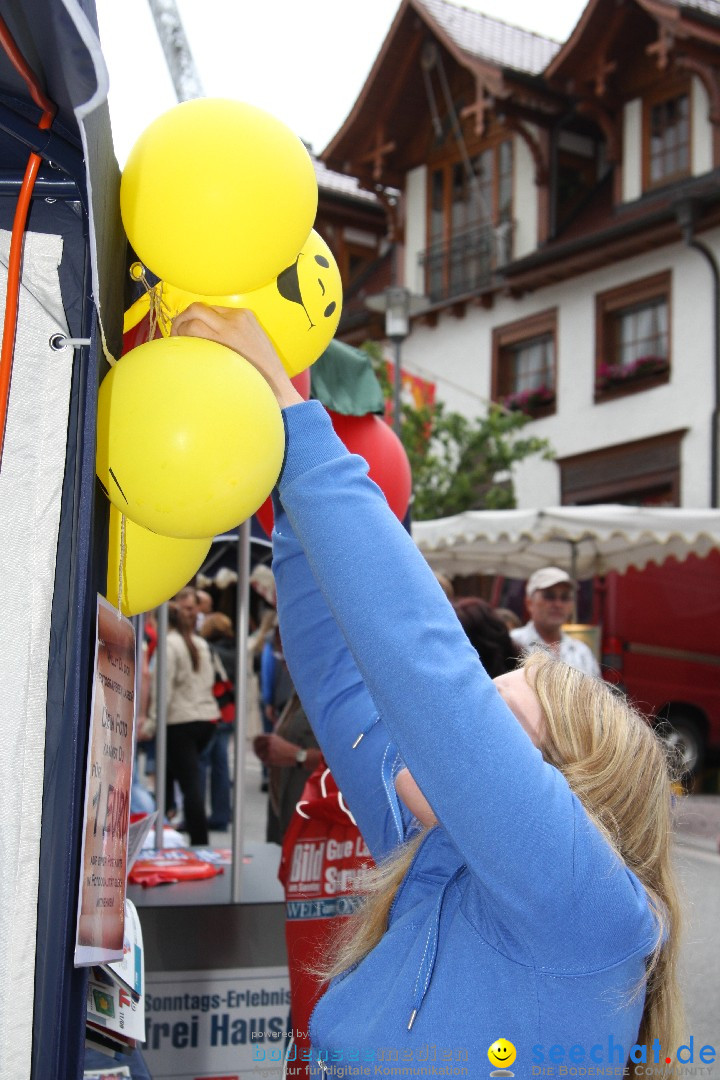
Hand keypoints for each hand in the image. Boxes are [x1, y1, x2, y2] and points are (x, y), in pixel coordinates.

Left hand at [171, 304, 303, 409]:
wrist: (275, 387)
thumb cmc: (263, 372)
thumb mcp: (254, 343)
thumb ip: (234, 334)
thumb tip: (209, 336)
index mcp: (245, 315)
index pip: (211, 309)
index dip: (195, 319)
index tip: (189, 330)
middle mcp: (234, 318)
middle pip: (197, 309)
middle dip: (182, 319)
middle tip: (176, 334)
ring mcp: (226, 330)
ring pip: (192, 319)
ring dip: (179, 329)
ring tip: (177, 343)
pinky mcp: (220, 344)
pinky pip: (194, 335)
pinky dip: (184, 341)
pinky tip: (183, 351)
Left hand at [253, 733, 299, 767]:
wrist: (295, 755)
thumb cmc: (286, 748)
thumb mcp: (277, 740)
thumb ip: (267, 740)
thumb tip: (256, 743)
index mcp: (270, 737)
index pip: (257, 738)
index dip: (254, 743)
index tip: (254, 747)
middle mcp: (268, 742)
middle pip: (256, 747)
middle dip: (256, 752)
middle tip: (258, 755)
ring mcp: (269, 750)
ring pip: (259, 755)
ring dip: (263, 758)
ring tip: (270, 759)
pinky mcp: (270, 757)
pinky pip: (264, 761)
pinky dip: (267, 763)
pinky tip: (273, 762)